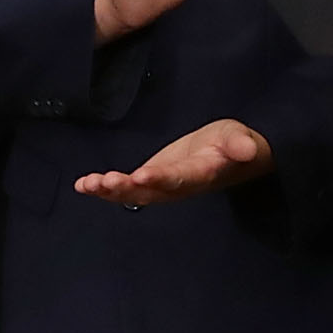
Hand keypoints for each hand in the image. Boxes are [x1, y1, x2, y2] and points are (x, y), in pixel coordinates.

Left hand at [74, 119, 272, 207]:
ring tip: (89, 185)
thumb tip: (249, 150)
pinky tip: (83, 185)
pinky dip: (105, 188)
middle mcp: (179, 186)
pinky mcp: (151, 182)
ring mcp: (163, 187)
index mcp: (203, 173)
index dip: (162, 179)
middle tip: (107, 181)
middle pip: (152, 192)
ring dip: (111, 190)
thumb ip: (241, 146)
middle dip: (128, 188)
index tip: (142, 175)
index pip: (182, 178)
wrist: (229, 156)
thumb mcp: (240, 138)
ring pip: (135, 194)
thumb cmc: (234, 144)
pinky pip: (127, 189)